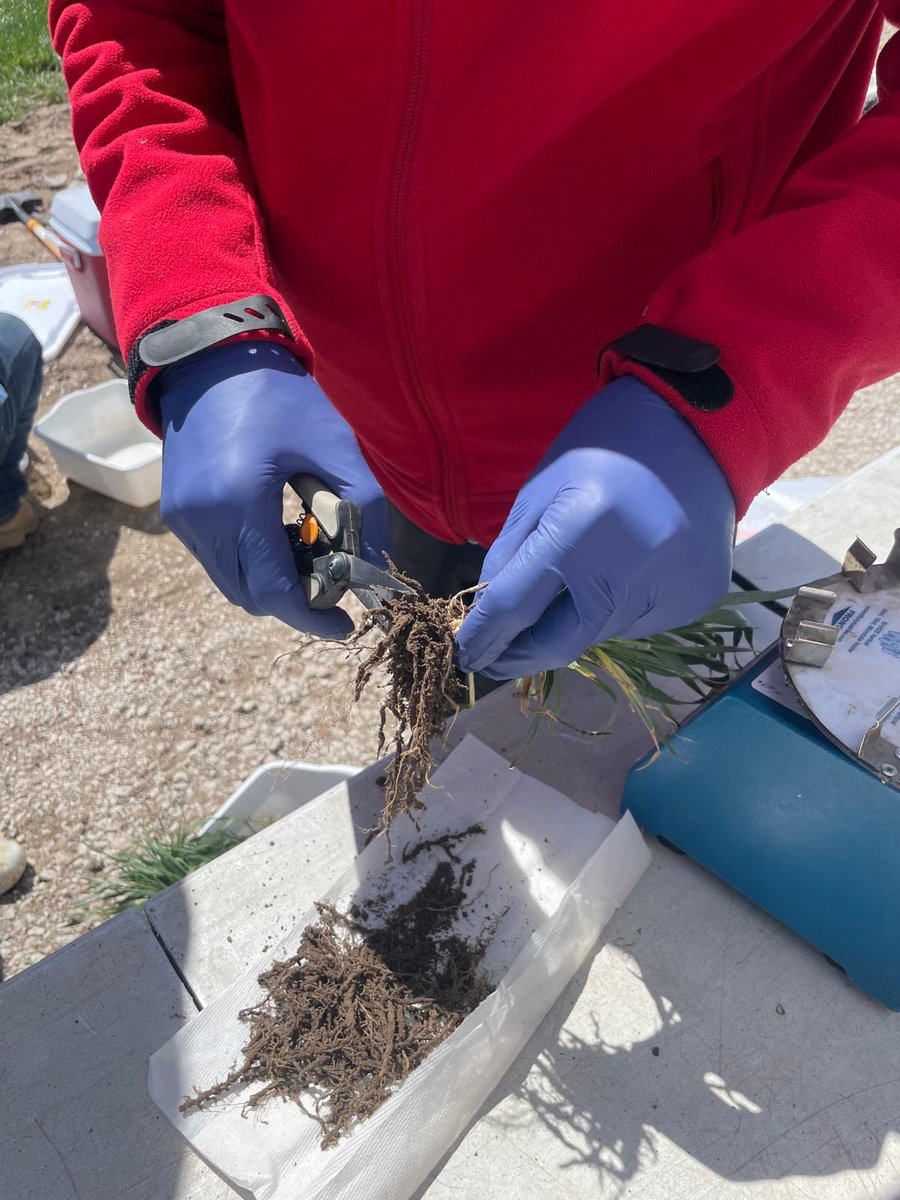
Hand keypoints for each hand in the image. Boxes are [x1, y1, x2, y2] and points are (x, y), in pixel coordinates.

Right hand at [158, 341, 387, 635]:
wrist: (210, 358)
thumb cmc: (278, 396)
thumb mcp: (335, 445)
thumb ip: (361, 508)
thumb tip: (370, 564)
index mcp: (238, 503)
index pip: (275, 591)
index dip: (313, 618)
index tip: (346, 626)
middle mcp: (202, 521)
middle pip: (253, 597)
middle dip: (296, 599)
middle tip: (332, 574)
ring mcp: (183, 520)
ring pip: (233, 584)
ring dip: (272, 582)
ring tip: (307, 547)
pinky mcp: (177, 513)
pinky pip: (218, 561)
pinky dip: (251, 563)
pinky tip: (276, 530)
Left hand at [455, 377, 734, 678]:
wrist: (697, 428)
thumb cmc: (605, 448)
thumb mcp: (541, 488)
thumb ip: (511, 553)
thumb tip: (489, 611)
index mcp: (579, 529)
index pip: (515, 604)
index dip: (485, 635)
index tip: (465, 655)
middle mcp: (628, 569)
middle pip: (560, 641)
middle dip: (521, 655)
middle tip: (496, 660)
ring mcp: (669, 588)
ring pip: (599, 632)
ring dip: (573, 622)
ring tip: (577, 583)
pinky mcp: (697, 597)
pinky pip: (639, 622)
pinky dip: (617, 610)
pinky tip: (625, 570)